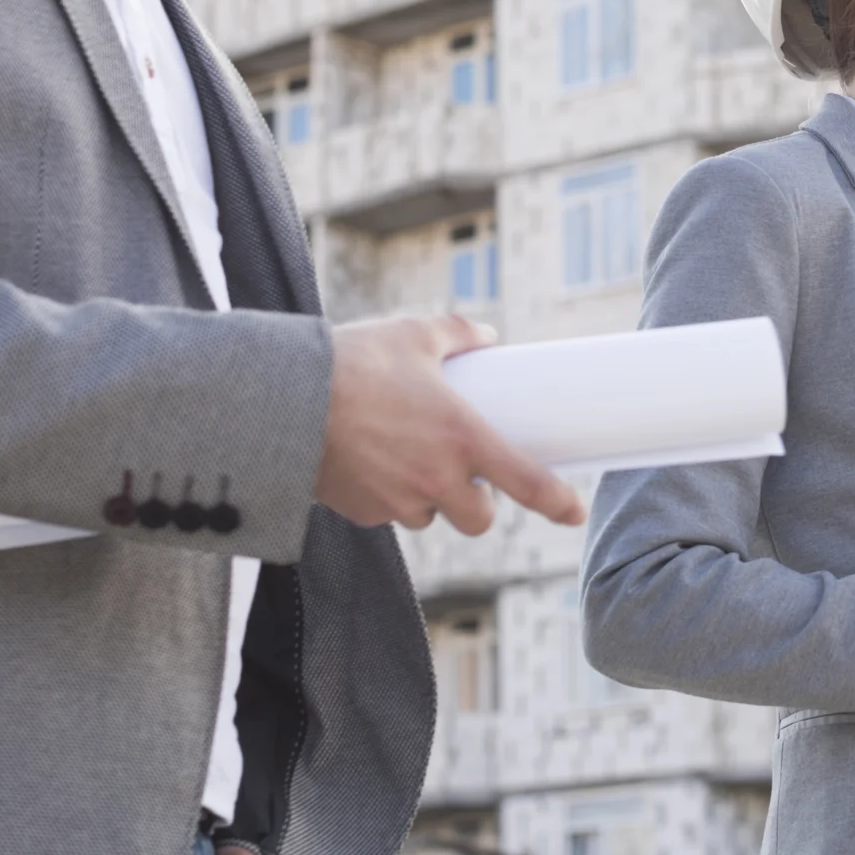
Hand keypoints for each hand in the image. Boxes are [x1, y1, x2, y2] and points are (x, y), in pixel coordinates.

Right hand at [315, 315, 586, 535]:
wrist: (281, 400)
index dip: (557, 502)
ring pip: (430, 516)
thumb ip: (458, 335)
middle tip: (468, 475)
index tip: (573, 512)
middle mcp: (435, 478)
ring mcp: (397, 500)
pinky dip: (389, 496)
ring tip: (408, 457)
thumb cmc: (353, 362)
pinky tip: (371, 462)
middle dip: (478, 504)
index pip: (526, 483)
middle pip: (478, 520)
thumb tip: (486, 337)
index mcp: (462, 437)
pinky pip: (388, 512)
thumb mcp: (413, 335)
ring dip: (431, 498)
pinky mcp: (362, 511)